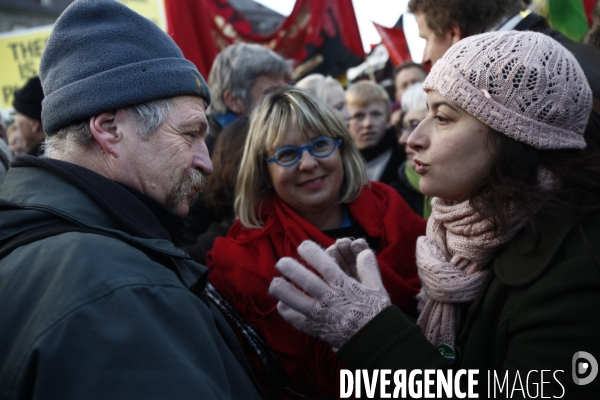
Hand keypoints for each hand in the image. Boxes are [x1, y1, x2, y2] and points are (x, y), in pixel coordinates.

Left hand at [269, 240, 390, 349]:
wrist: (375, 343)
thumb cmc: (376, 314)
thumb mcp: (377, 289)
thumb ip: (369, 269)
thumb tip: (364, 252)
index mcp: (344, 287)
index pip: (325, 266)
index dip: (312, 254)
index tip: (302, 246)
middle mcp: (330, 300)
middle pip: (306, 281)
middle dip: (292, 270)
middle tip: (280, 262)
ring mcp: (321, 316)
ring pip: (297, 302)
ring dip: (283, 291)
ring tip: (274, 283)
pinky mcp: (317, 329)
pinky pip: (298, 321)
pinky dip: (287, 313)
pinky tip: (281, 305)